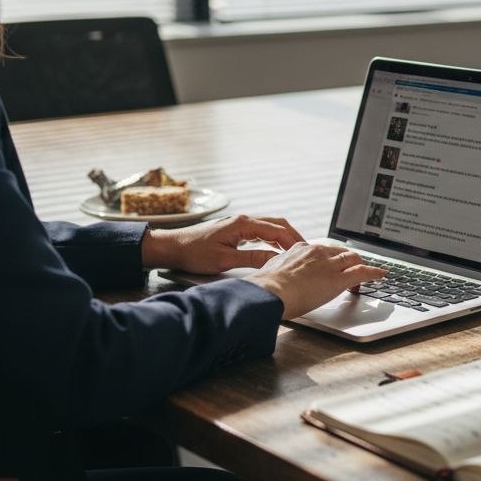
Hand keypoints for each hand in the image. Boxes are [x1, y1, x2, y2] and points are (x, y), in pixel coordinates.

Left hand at [140, 214, 304, 272]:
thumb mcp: (225, 260)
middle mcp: (243, 220)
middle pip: (277, 224)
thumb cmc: (193, 253)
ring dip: (284, 237)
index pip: (277, 230)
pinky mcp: (235, 230)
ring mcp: (239, 224)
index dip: (293, 242)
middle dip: (294, 236)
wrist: (172, 247)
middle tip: (307, 250)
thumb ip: (252, 259)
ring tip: (296, 251)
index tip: (305, 253)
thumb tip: (275, 260)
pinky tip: (276, 249)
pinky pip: (260, 231)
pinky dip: (273, 239)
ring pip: (270, 226)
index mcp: (243, 224)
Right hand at [245, 244, 386, 320]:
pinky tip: (380, 275)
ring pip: (352, 259)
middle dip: (349, 259)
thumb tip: (277, 279)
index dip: (330, 257)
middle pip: (340, 251)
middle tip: (353, 267)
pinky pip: (362, 272)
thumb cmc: (264, 289)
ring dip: (361, 265)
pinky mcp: (338, 279)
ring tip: (367, 274)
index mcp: (299, 249)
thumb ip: (280, 272)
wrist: (267, 293)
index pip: (321, 250)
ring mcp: (328, 265)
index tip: (332, 263)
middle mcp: (316, 253)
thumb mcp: (271, 272)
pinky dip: (374, 273)